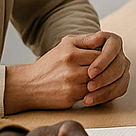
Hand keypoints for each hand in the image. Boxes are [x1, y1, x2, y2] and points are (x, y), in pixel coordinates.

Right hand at [4, 31, 129, 111]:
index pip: (100, 55)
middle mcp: (71, 67)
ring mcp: (71, 84)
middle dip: (104, 71)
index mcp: (71, 52)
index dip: (105, 59)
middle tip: (106, 72)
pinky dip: (93, 93)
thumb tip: (104, 37)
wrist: (29, 85)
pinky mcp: (70, 98)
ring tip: (98, 80)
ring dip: (100, 83)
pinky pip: (91, 94)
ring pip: (97, 82)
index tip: (106, 61)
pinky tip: (91, 90)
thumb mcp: (65, 44)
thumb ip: (86, 39)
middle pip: (100, 69)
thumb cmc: (50, 63)